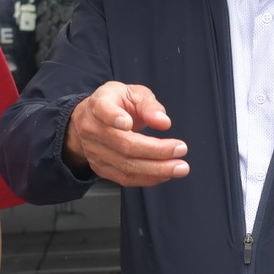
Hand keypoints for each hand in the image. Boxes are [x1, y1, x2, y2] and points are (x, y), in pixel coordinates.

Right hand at [64, 82, 188, 185]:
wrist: (93, 119)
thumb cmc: (116, 103)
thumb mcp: (134, 94)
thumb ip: (149, 106)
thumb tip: (163, 122)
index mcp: (99, 105)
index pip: (103, 110)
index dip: (114, 117)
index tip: (127, 123)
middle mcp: (93, 129)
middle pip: (124, 144)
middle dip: (156, 150)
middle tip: (180, 149)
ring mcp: (94, 151)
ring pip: (126, 165)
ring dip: (156, 169)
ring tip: (179, 167)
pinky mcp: (100, 168)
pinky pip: (125, 178)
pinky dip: (148, 178)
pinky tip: (165, 174)